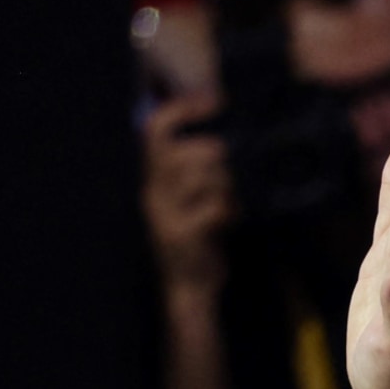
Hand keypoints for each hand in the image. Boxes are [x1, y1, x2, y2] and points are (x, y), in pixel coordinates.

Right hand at [142, 93, 231, 293]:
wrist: (190, 289)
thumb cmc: (199, 241)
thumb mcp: (198, 200)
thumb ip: (205, 173)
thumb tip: (231, 141)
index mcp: (156, 179)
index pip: (154, 129)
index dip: (181, 108)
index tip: (212, 99)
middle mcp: (153, 191)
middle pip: (176, 151)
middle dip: (212, 152)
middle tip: (234, 167)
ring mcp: (164, 213)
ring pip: (195, 175)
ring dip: (225, 181)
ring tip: (236, 196)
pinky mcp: (181, 233)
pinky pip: (210, 207)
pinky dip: (229, 207)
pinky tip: (235, 215)